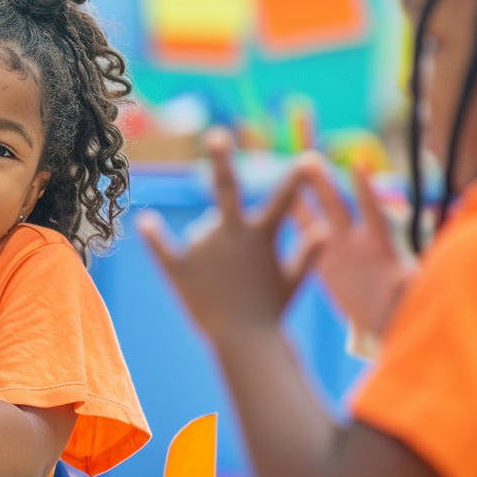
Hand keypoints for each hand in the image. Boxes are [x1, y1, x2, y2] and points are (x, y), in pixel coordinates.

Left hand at [137, 128, 319, 346]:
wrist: (242, 343)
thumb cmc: (270, 313)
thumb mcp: (293, 282)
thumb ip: (309, 253)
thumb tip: (330, 229)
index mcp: (260, 235)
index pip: (282, 199)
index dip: (296, 178)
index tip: (308, 158)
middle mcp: (230, 234)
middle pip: (227, 188)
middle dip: (223, 158)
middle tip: (217, 134)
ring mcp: (203, 249)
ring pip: (202, 233)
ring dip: (211, 250)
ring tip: (223, 282)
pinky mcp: (179, 268)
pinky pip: (162, 247)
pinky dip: (153, 236)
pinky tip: (145, 222)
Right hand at [293, 157, 415, 338]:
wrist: (386, 326)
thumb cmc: (402, 314)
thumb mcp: (406, 302)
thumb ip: (405, 288)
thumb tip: (406, 277)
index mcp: (382, 250)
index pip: (373, 214)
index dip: (365, 191)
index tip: (356, 165)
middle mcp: (360, 243)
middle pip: (340, 208)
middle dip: (324, 186)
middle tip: (308, 161)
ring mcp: (341, 251)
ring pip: (320, 218)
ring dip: (304, 198)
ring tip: (283, 176)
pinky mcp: (326, 263)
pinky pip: (308, 238)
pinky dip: (295, 222)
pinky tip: (274, 207)